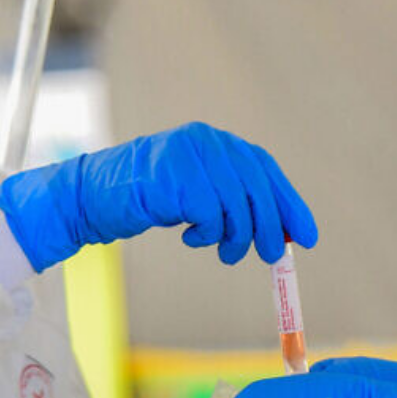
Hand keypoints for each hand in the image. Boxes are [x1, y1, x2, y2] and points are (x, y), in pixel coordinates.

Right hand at [0, 122, 316, 271]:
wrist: (91, 199)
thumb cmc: (147, 201)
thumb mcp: (197, 196)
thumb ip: (234, 202)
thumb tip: (282, 233)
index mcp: (214, 140)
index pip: (263, 168)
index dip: (288, 203)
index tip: (305, 237)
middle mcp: (205, 140)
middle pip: (255, 186)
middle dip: (268, 226)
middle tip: (268, 257)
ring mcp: (187, 155)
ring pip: (236, 203)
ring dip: (235, 237)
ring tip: (221, 251)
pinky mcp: (172, 176)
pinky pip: (209, 214)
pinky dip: (206, 235)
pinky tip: (188, 237)